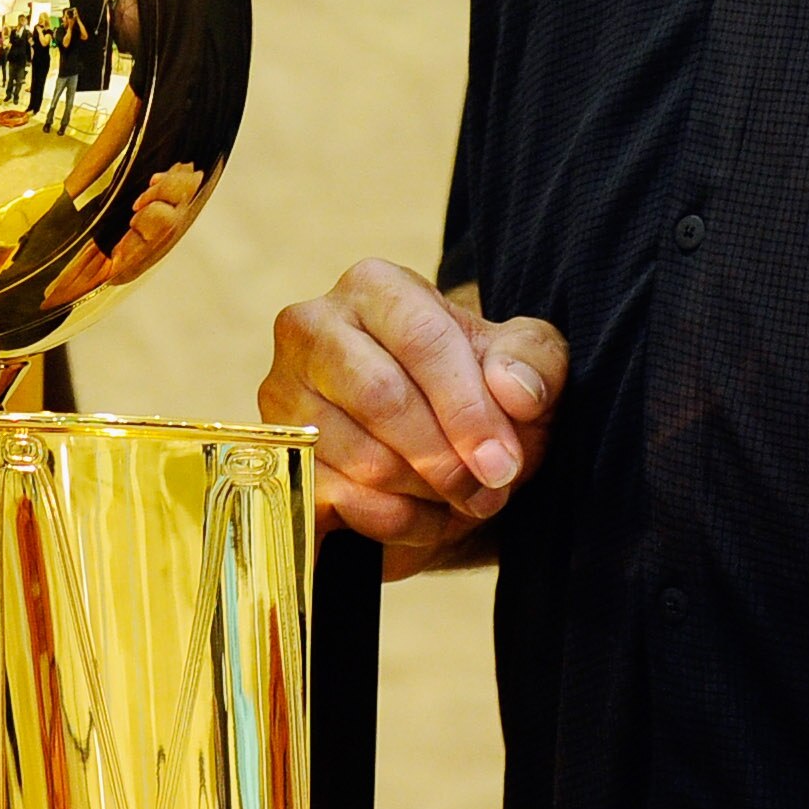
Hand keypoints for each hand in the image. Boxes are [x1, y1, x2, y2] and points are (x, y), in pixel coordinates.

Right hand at [259, 260, 564, 571]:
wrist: (434, 442)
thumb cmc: (479, 387)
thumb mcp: (525, 362)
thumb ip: (533, 362)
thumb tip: (513, 389)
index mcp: (375, 287)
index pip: (422, 340)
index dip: (468, 408)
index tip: (504, 463)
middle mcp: (314, 327)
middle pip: (382, 398)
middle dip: (446, 458)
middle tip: (489, 490)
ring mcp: (283, 393)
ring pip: (361, 458)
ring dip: (427, 495)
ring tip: (462, 498)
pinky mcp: (276, 455)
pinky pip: (336, 502)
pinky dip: (394, 521)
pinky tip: (423, 514)